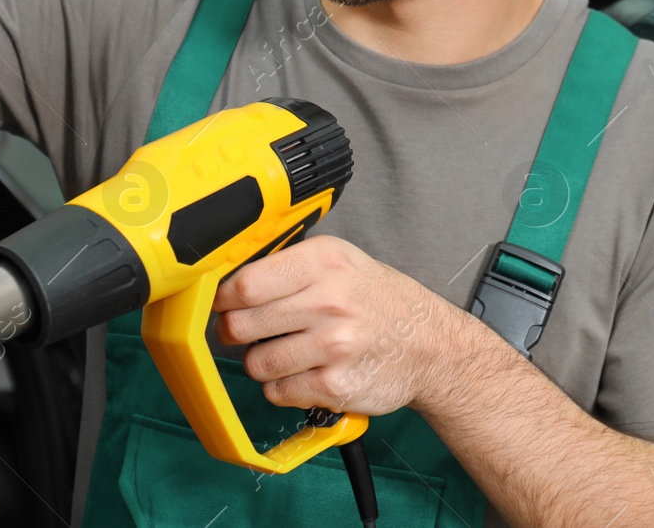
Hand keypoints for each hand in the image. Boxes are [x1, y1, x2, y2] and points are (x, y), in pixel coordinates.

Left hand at [212, 235, 457, 415]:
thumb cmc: (376, 300)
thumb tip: (226, 277)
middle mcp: (329, 301)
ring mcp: (333, 347)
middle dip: (233, 330)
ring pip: (256, 363)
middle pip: (241, 324)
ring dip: (260, 362)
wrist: (430, 344)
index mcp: (324, 261)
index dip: (222, 297)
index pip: (245, 284)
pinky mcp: (335, 386)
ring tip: (283, 351)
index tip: (222, 302)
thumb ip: (287, 265)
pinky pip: (278, 392)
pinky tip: (303, 372)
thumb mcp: (340, 261)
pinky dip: (282, 387)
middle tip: (245, 329)